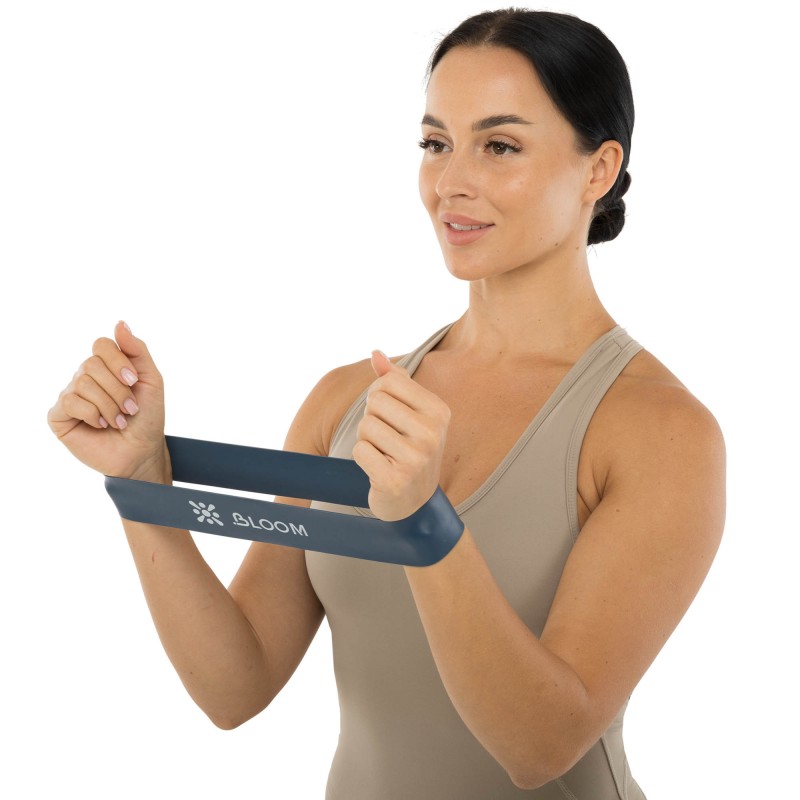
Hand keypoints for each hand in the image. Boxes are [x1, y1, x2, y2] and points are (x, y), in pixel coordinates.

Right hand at [47, 321, 169, 481]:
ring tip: (118, 421)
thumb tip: (120, 323)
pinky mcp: (59, 416)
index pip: (101, 345)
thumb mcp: (151, 380)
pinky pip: (69, 402)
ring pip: (82, 383)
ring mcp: (70, 395)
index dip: (117, 361)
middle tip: (130, 409)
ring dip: (109, 405)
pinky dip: (91, 414)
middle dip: (118, 390)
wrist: (142, 450)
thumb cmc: (147, 416)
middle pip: (92, 364)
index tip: (134, 380)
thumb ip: (137, 350)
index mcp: (106, 366)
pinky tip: (100, 425)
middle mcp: (85, 377)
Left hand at [352, 350, 450, 520]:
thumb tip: (375, 353)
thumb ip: (393, 381)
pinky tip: (379, 469)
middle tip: (388, 440)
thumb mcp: (410, 413)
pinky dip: (362, 459)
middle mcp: (432, 433)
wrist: (415, 503)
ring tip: (385, 454)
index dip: (380, 396)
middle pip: (375, 401)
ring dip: (367, 440)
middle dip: (372, 418)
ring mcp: (416, 458)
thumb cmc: (410, 450)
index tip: (392, 417)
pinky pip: (359, 450)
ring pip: (365, 425)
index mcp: (439, 411)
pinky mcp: (395, 479)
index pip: (389, 381)